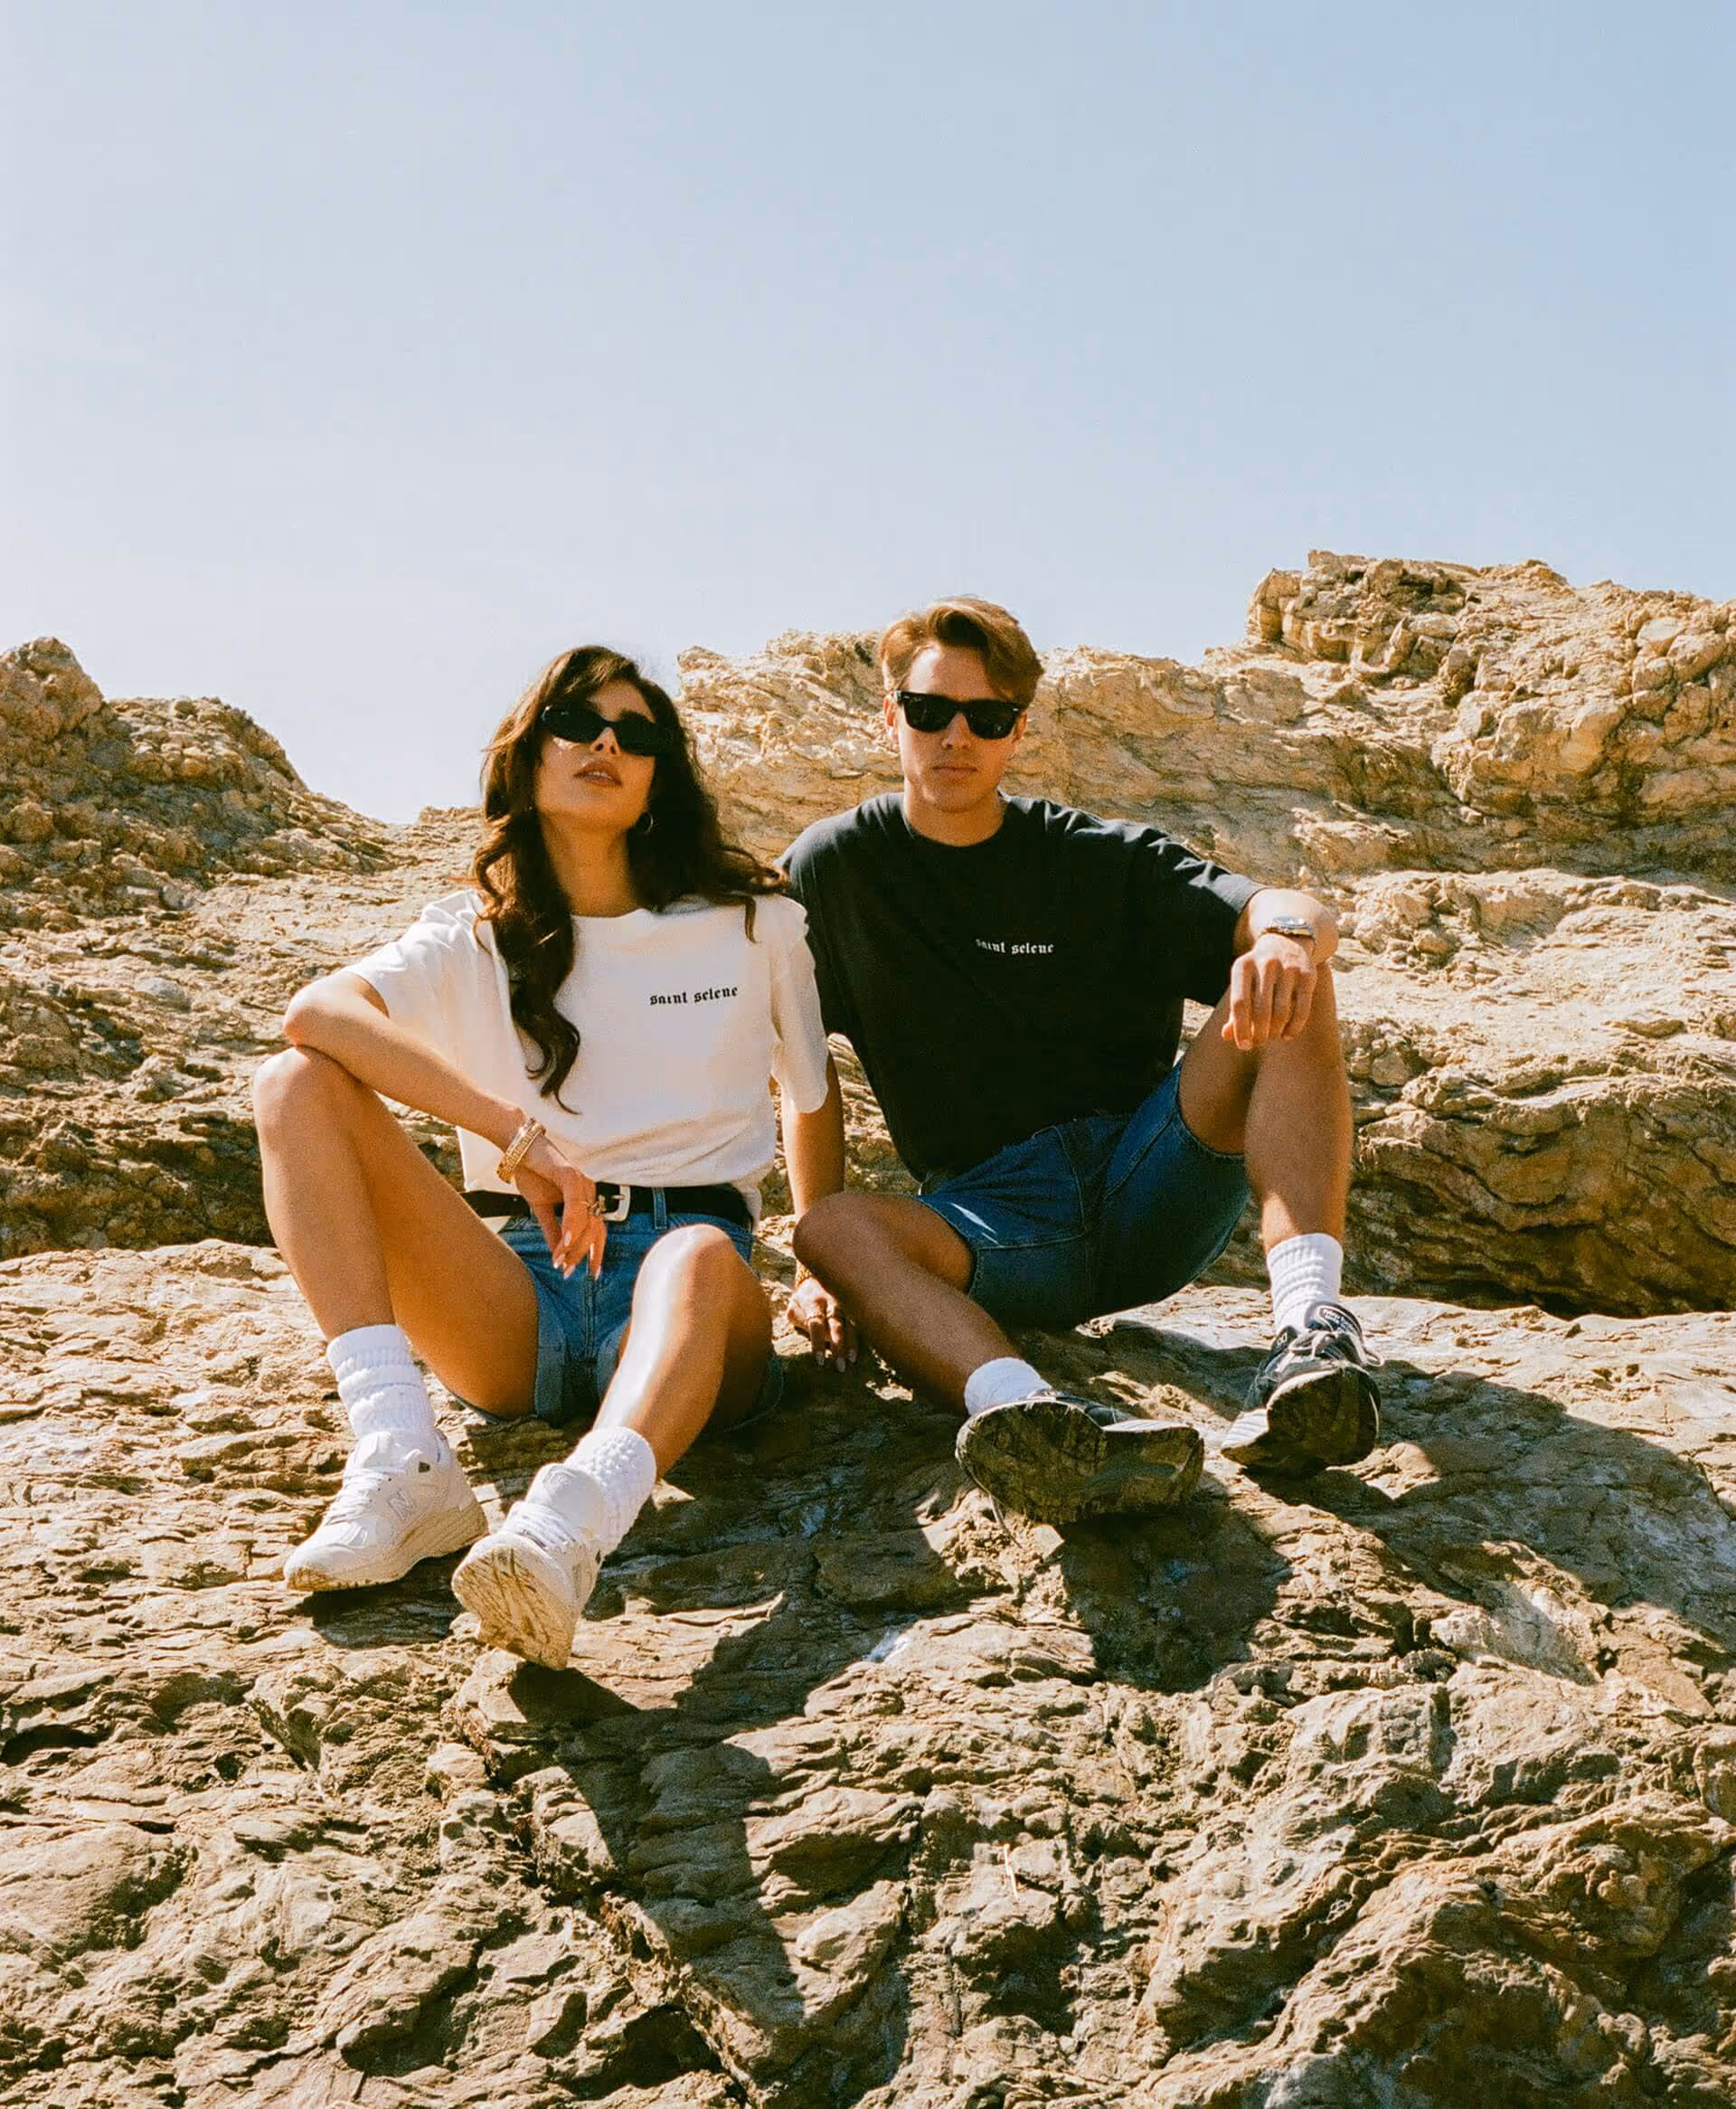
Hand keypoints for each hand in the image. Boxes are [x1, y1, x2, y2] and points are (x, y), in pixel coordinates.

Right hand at [516, 1134, 607, 1279]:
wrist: (517, 1149)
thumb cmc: (531, 1174)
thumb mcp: (542, 1208)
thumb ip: (552, 1230)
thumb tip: (559, 1254)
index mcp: (585, 1198)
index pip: (598, 1230)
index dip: (597, 1252)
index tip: (592, 1274)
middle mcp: (589, 1190)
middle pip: (594, 1230)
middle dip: (582, 1254)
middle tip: (565, 1271)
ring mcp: (583, 1182)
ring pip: (586, 1221)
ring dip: (573, 1245)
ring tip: (560, 1261)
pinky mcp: (571, 1176)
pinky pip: (575, 1206)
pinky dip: (571, 1226)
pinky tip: (565, 1243)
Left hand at [788, 1271, 857, 1370]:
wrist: (821, 1275)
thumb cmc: (804, 1297)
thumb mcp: (794, 1305)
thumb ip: (798, 1319)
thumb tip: (810, 1333)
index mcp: (814, 1301)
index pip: (816, 1324)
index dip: (817, 1343)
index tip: (820, 1361)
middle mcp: (832, 1301)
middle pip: (836, 1325)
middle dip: (838, 1346)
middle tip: (839, 1366)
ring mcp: (846, 1302)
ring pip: (851, 1323)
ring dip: (852, 1343)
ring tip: (852, 1360)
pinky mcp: (856, 1304)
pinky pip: (861, 1320)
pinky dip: (862, 1335)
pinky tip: (865, 1348)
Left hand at [1220, 932, 1317, 1051]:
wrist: (1286, 941)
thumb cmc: (1258, 972)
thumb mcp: (1243, 983)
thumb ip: (1235, 1010)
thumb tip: (1226, 1036)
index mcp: (1243, 966)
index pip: (1240, 1003)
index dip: (1241, 1028)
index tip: (1243, 1046)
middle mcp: (1265, 964)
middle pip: (1261, 1010)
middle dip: (1260, 1033)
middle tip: (1259, 1042)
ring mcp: (1289, 967)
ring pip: (1282, 1011)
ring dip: (1276, 1031)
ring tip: (1272, 1037)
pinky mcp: (1308, 974)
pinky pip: (1302, 1008)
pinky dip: (1294, 1027)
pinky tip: (1288, 1035)